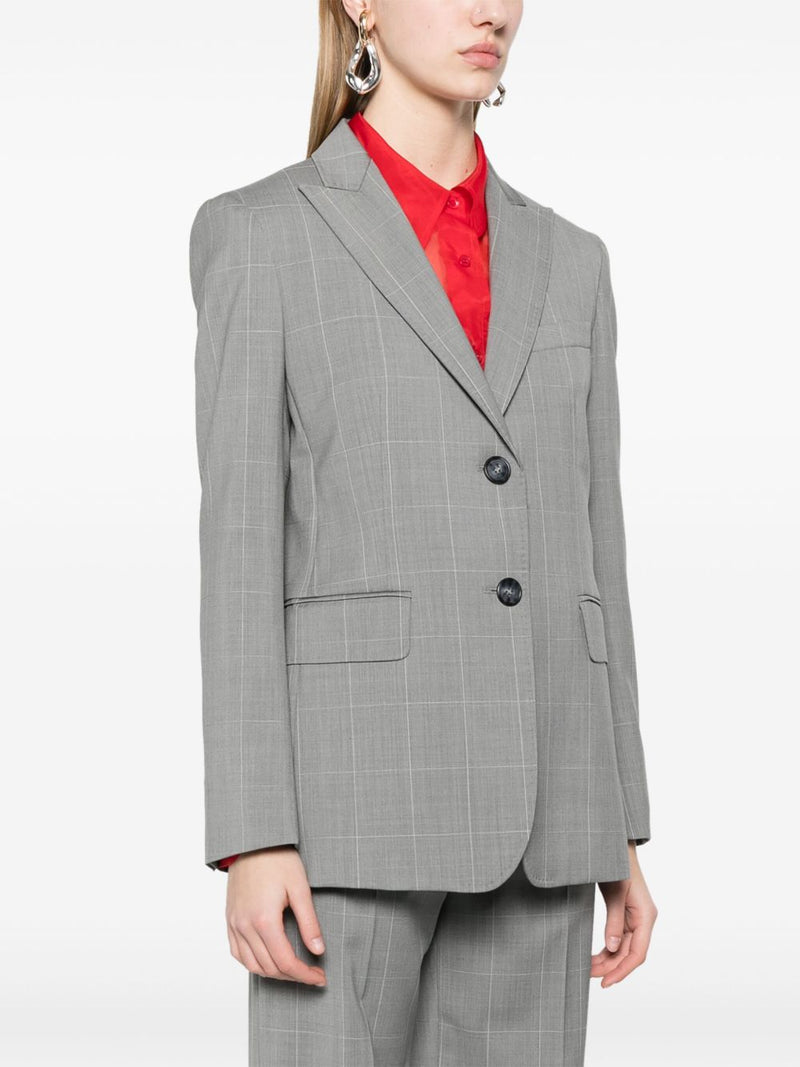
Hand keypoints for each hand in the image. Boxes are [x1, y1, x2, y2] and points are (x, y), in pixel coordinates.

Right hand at [225, 845, 326, 985]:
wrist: (254, 841)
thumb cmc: (278, 859)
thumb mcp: (300, 888)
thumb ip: (309, 922)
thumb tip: (319, 950)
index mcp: (264, 919)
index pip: (285, 961)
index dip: (305, 974)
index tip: (320, 977)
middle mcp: (245, 926)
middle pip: (269, 967)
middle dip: (293, 976)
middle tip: (313, 974)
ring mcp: (234, 923)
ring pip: (252, 965)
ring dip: (274, 973)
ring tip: (294, 970)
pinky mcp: (230, 919)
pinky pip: (238, 953)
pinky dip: (254, 963)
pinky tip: (269, 960)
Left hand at [591, 843, 656, 986]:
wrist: (614, 845)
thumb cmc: (618, 865)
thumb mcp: (615, 892)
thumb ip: (614, 920)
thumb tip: (611, 948)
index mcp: (646, 916)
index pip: (637, 953)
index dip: (622, 971)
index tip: (605, 982)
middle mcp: (643, 920)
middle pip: (629, 954)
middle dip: (610, 967)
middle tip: (588, 975)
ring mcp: (635, 918)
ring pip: (623, 948)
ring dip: (608, 960)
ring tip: (588, 968)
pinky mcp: (625, 914)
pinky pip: (618, 938)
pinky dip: (608, 949)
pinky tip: (595, 957)